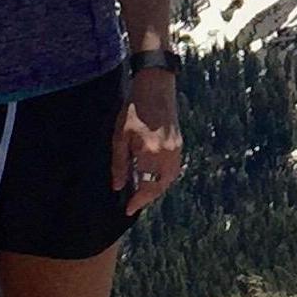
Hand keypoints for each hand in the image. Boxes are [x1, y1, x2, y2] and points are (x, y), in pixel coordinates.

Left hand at [113, 69, 182, 214]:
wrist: (156, 87)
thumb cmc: (134, 109)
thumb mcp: (120, 135)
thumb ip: (119, 163)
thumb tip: (117, 186)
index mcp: (150, 154)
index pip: (145, 188)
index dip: (137, 201)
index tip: (128, 210)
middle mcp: (166, 156)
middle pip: (159, 187)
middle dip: (147, 197)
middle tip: (134, 202)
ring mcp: (176, 150)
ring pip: (168, 180)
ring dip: (157, 188)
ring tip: (142, 191)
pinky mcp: (179, 144)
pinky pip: (173, 169)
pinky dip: (164, 177)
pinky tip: (153, 175)